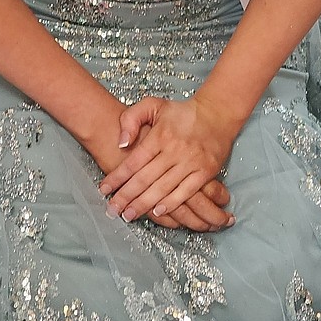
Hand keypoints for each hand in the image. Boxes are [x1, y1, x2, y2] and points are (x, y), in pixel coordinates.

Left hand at [99, 95, 234, 224]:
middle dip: (126, 196)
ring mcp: (190, 161)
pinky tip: (157, 212)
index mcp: (159, 135)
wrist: (217, 113)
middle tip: (112, 210)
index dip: (117, 177)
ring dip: (144, 204)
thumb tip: (121, 143)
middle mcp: (174, 149)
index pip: (133, 161)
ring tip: (129, 214)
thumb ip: (131, 119)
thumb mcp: (153, 105)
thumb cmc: (181, 112)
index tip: (104, 189)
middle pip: (145, 178)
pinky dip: (171, 204)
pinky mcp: (205, 171)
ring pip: (163, 188)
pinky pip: (185, 192)